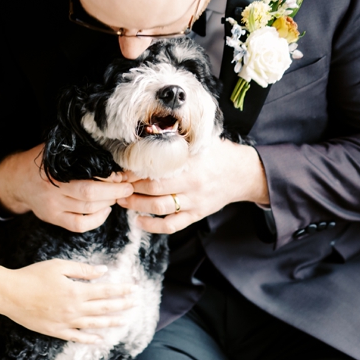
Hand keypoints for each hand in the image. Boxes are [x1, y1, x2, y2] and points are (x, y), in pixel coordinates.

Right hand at [0, 145, 133, 232]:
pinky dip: (97, 220)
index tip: (122, 174)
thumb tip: (107, 145)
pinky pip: (79, 225)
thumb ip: (77, 149)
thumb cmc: (41, 161)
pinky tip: (105, 210)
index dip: (109, 178)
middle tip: (127, 186)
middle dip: (114, 192)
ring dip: (108, 203)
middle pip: (90, 196)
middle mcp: (53, 191)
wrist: (17, 179)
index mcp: (55, 171)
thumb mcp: (54, 149)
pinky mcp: (54, 219)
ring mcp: (53, 207)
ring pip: (87, 211)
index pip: (88, 178)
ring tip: (118, 195)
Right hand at [0, 260, 136, 342]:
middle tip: (136, 302)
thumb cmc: (33, 276)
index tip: (134, 289)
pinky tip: (99, 339)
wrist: (10, 294)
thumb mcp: (59, 266)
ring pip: (94, 324)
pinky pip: (76, 337)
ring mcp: (66, 322)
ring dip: (111, 322)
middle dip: (122, 305)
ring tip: (125, 321)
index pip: (106, 291)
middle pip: (104, 308)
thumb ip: (83, 270)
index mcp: (76, 291)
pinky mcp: (55, 330)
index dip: (122, 290)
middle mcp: (74, 309)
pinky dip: (89, 338)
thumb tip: (103, 271)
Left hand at [118, 138, 268, 233]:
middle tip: (116, 186)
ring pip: (159, 208)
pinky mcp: (196, 215)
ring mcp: (194, 201)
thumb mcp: (200, 142)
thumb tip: (149, 133)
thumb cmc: (218, 154)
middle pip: (153, 188)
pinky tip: (138, 221)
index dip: (134, 170)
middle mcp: (192, 183)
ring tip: (122, 201)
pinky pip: (171, 225)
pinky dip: (152, 226)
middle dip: (130, 187)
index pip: (156, 168)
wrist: (243, 174)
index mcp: (191, 162)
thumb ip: (178, 141)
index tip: (120, 169)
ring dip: (136, 205)